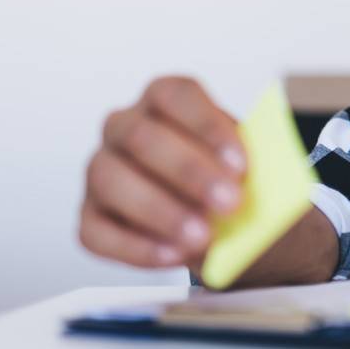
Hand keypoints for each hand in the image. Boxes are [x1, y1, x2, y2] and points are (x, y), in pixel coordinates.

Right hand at [79, 76, 245, 270]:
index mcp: (164, 98)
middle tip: (229, 203)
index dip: (208, 127)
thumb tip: (258, 182)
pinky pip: (98, 233)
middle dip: (188, 171)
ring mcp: (101, 170)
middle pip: (143, 137)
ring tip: (202, 236)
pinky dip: (137, 247)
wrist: (217, 214)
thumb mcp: (249, 161)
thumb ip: (251, 163)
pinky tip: (174, 255)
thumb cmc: (229, 174)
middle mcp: (124, 127)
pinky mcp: (90, 217)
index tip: (241, 163)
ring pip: (112, 181)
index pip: (177, 95)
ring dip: (161, 211)